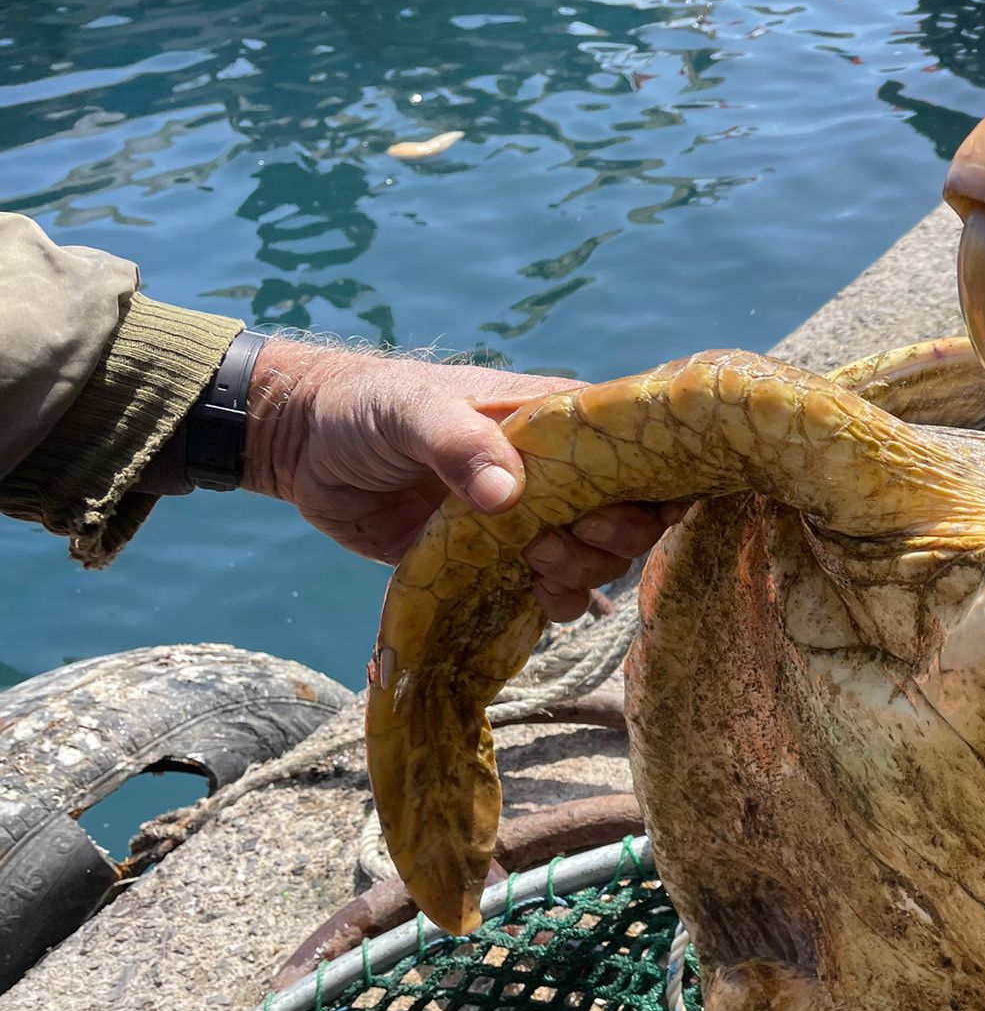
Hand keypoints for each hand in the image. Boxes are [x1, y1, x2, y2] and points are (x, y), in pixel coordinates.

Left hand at [242, 336, 669, 619]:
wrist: (309, 451)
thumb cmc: (367, 409)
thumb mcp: (410, 410)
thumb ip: (458, 442)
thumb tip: (509, 496)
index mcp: (554, 421)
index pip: (635, 448)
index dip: (650, 481)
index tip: (617, 505)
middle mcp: (558, 472)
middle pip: (630, 512)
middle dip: (614, 536)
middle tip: (556, 538)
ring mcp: (533, 519)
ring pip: (598, 557)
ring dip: (583, 571)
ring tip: (533, 560)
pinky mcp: (502, 561)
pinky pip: (555, 590)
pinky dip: (556, 601)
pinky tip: (532, 594)